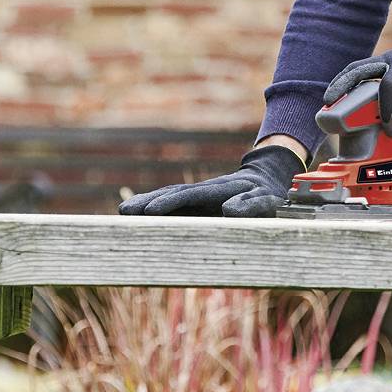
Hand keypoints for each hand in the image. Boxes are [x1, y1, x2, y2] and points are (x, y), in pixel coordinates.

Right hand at [116, 145, 302, 217]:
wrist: (267, 178)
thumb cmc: (269, 194)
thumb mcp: (266, 200)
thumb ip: (250, 206)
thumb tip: (228, 211)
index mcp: (221, 190)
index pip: (190, 196)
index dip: (169, 203)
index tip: (150, 211)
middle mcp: (205, 190)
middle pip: (172, 194)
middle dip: (148, 202)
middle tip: (124, 212)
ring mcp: (199, 194)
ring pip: (169, 197)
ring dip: (147, 203)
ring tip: (123, 212)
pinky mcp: (197, 202)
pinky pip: (174, 202)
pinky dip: (155, 206)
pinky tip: (138, 213)